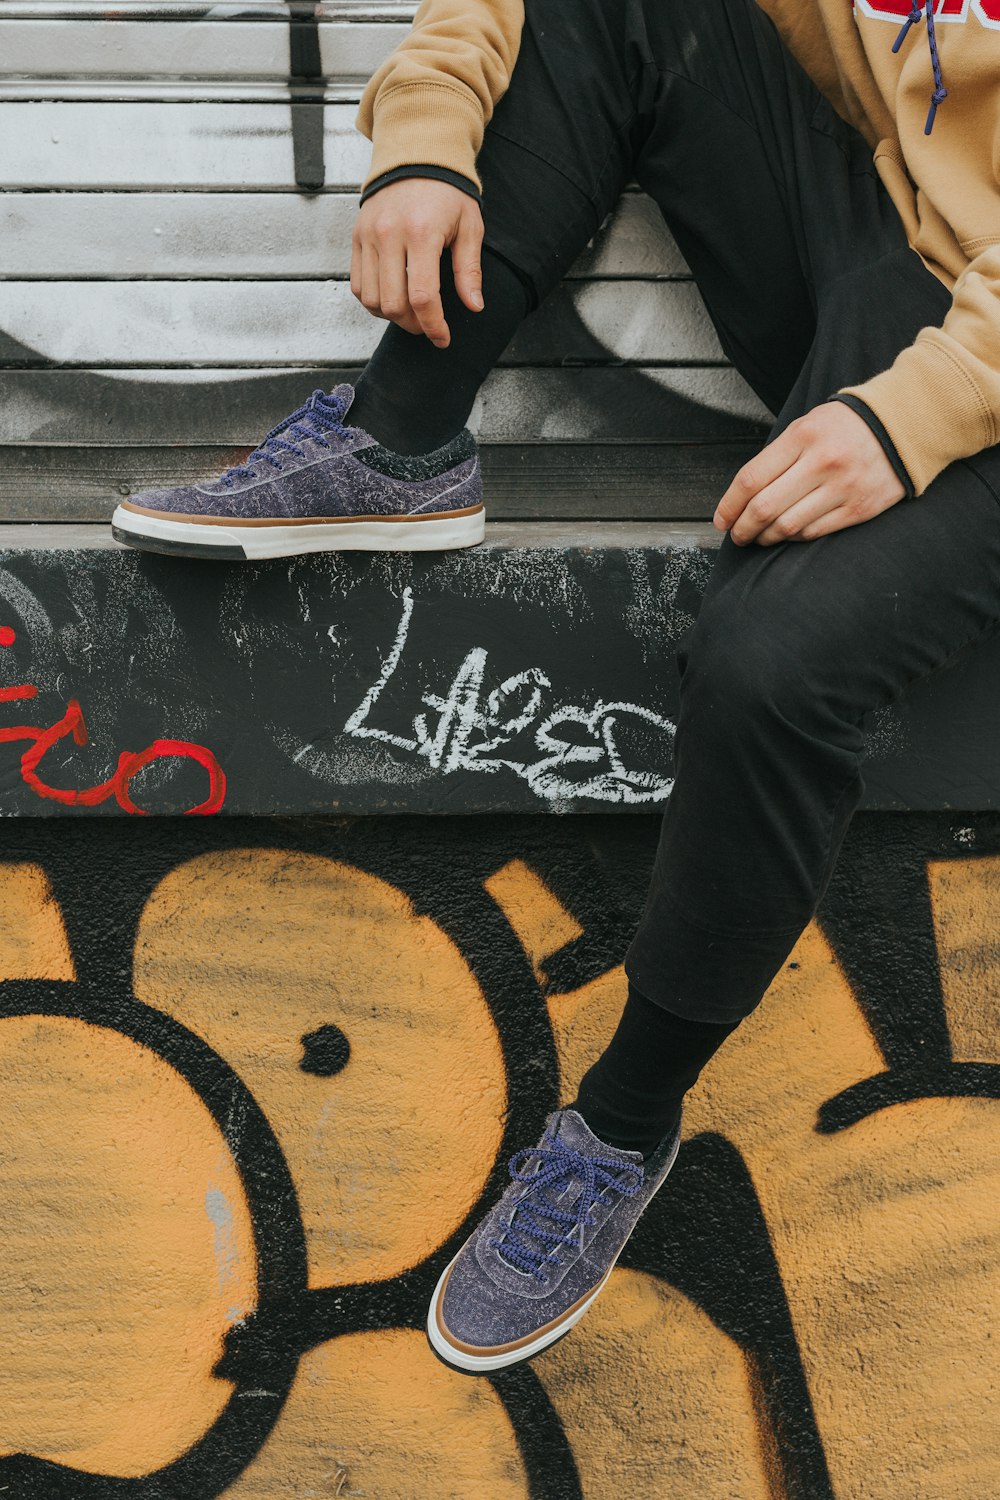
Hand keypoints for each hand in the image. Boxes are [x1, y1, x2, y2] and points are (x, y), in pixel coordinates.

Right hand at [351, 178, 484, 347]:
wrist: (415, 155)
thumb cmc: (447, 191)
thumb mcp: (469, 226)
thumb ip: (469, 270)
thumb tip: (474, 306)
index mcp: (422, 233)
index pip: (423, 297)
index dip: (434, 326)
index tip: (443, 338)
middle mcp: (389, 235)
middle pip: (394, 305)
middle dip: (414, 325)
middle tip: (429, 324)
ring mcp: (368, 236)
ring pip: (372, 300)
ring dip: (392, 316)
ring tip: (411, 312)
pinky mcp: (357, 237)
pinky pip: (358, 285)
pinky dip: (374, 302)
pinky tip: (393, 298)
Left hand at [714, 402, 906, 545]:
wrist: (905, 425)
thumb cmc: (847, 426)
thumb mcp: (808, 425)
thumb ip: (778, 456)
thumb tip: (744, 495)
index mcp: (803, 436)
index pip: (751, 479)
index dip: (729, 505)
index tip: (721, 519)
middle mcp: (822, 462)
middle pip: (764, 507)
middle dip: (742, 528)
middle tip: (736, 535)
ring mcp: (842, 487)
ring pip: (787, 526)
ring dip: (765, 537)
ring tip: (758, 537)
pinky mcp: (859, 508)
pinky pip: (814, 532)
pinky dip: (793, 537)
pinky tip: (787, 533)